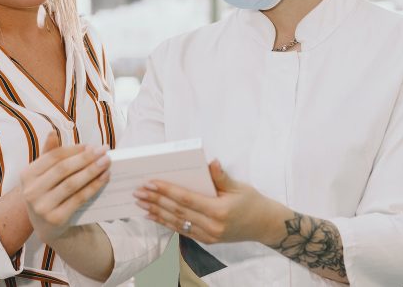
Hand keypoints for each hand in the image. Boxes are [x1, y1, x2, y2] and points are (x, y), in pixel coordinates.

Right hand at [20, 133, 110, 242]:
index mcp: (27, 175)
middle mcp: (31, 191)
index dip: (73, 150)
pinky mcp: (56, 219)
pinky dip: (93, 186)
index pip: (53, 157)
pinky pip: (79, 198)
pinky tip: (104, 177)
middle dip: (86, 158)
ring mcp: (42, 206)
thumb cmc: (47, 194)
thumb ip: (49, 154)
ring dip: (92, 171)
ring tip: (106, 162)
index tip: (91, 145)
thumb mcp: (43, 175)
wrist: (46, 227)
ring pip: (72, 184)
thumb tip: (52, 132)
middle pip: (63, 169)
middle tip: (104, 150)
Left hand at [135, 160, 281, 244]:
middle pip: (178, 212)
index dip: (167, 191)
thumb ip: (221, 176)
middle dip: (156, 201)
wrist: (264, 225)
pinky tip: (153, 216)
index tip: (151, 183)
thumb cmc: (252, 202)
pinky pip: (182, 230)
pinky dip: (166, 222)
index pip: (187, 199)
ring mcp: (208, 236)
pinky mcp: (206, 240)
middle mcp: (212, 226)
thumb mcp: (239, 186)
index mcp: (219, 210)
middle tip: (139, 191)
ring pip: (177, 223)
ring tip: (141, 202)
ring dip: (156, 212)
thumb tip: (211, 161)